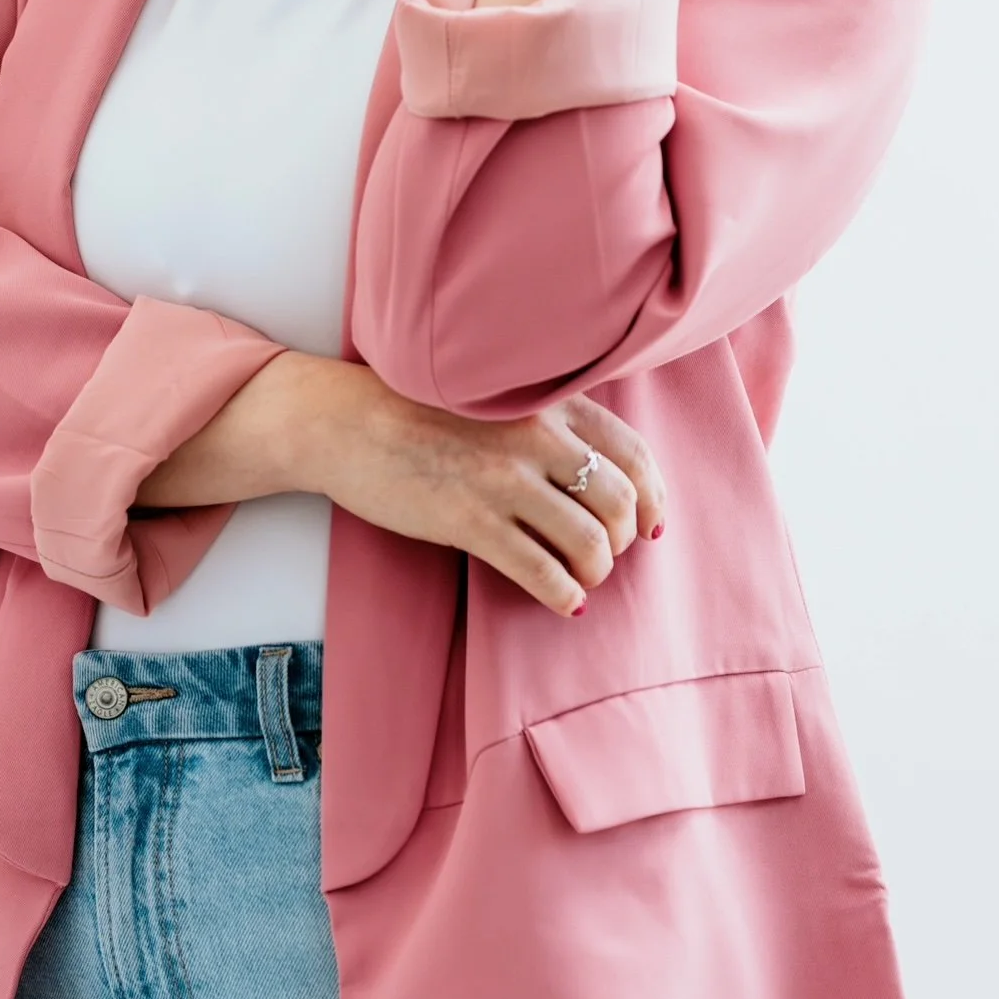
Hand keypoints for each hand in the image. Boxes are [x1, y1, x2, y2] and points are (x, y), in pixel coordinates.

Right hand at [135, 349, 666, 617]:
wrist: (344, 422)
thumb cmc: (418, 409)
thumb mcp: (495, 397)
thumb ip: (548, 419)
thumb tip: (600, 469)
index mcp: (546, 401)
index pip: (633, 453)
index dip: (654, 498)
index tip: (652, 525)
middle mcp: (535, 435)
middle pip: (620, 503)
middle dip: (624, 539)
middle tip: (607, 555)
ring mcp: (504, 479)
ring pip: (590, 542)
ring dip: (596, 571)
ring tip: (582, 580)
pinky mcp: (471, 521)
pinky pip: (542, 571)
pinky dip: (564, 594)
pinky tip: (562, 601)